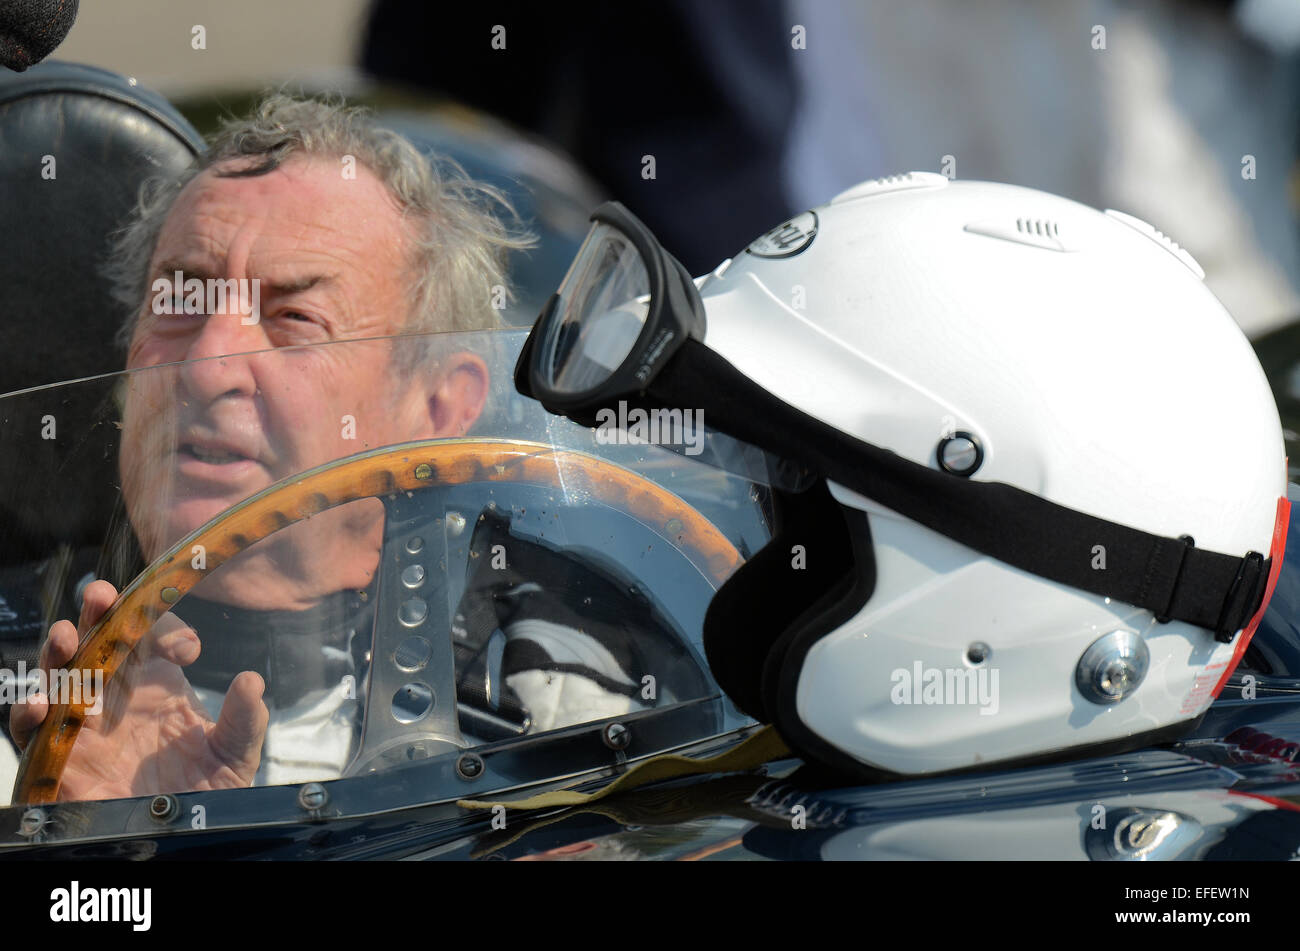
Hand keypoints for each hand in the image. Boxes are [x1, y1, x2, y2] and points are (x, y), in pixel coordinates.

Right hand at [9, 580, 268, 800]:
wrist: (181, 839)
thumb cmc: (207, 792)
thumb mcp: (235, 754)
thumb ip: (244, 720)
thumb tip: (252, 681)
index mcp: (158, 685)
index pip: (152, 635)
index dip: (165, 629)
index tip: (187, 651)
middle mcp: (117, 697)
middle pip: (98, 640)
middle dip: (97, 613)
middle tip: (101, 595)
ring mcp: (85, 725)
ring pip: (60, 675)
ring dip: (58, 652)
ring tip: (65, 637)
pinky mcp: (59, 762)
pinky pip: (33, 734)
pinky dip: (30, 715)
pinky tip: (41, 704)